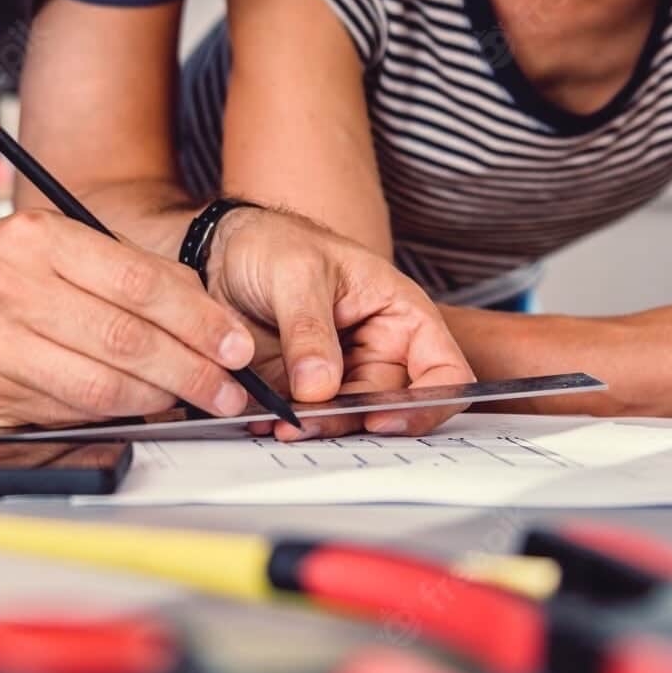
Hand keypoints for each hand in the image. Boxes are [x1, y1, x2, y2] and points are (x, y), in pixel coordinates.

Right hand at [0, 210, 257, 425]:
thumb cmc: (0, 276)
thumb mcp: (58, 247)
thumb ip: (128, 271)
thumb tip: (206, 314)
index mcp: (37, 240)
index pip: (137, 282)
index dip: (197, 320)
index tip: (234, 343)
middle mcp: (10, 288)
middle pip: (125, 338)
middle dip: (191, 368)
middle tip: (228, 386)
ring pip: (101, 385)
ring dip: (160, 399)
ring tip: (195, 399)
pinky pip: (72, 412)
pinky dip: (118, 414)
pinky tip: (143, 407)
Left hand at [206, 207, 474, 437]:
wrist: (226, 252)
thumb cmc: (277, 244)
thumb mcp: (296, 273)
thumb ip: (309, 329)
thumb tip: (319, 387)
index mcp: (402, 316)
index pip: (445, 370)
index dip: (426, 403)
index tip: (380, 418)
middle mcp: (380, 351)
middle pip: (390, 407)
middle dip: (352, 421)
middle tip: (307, 423)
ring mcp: (343, 375)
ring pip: (348, 420)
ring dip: (316, 428)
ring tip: (277, 425)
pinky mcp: (306, 391)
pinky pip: (307, 420)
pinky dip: (287, 424)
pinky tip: (261, 421)